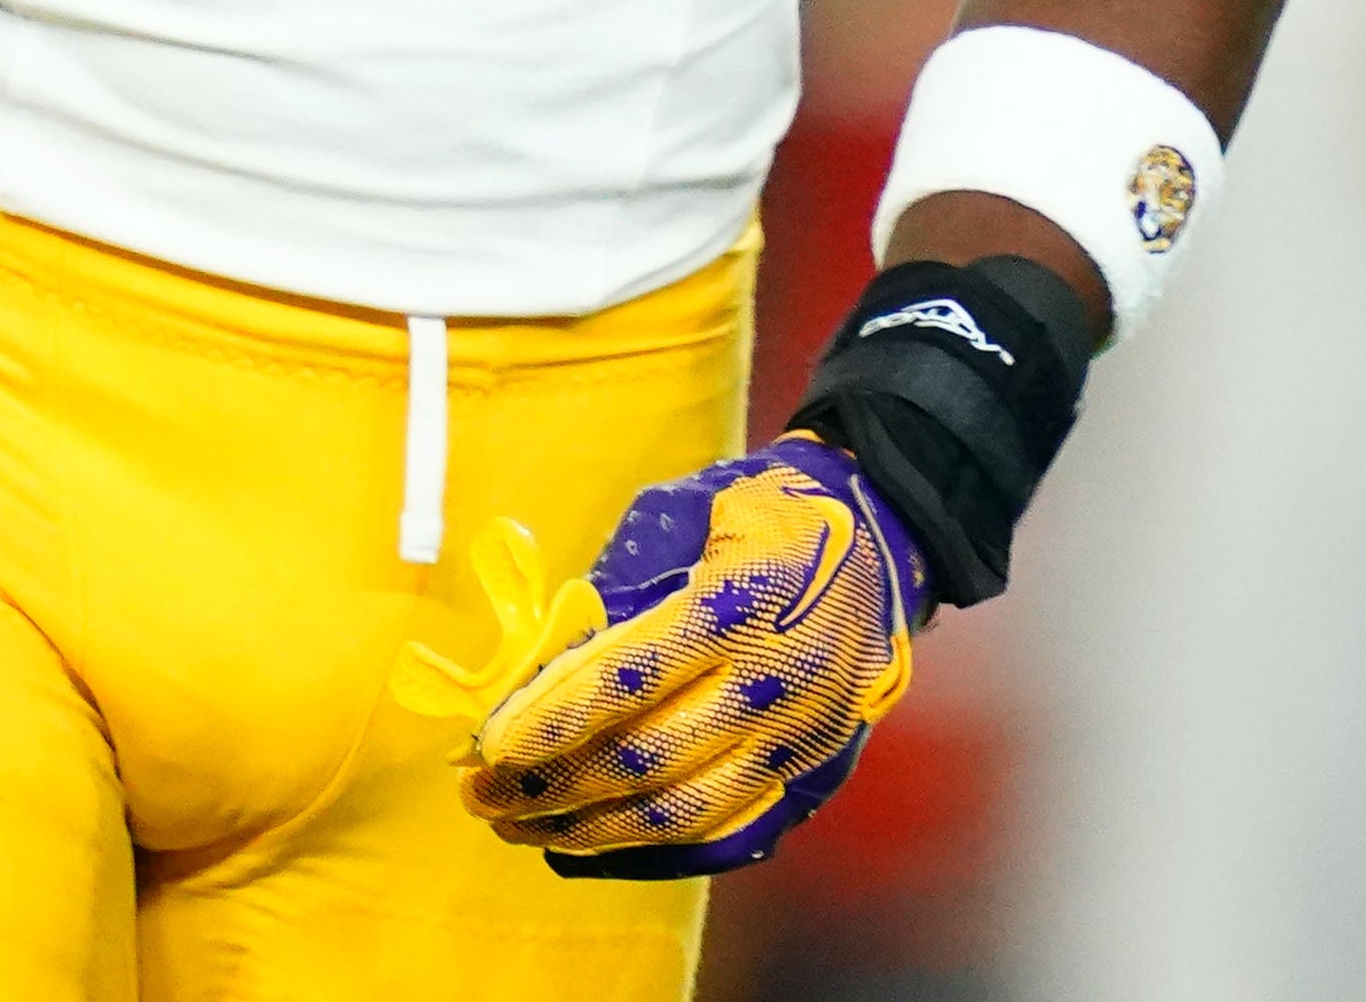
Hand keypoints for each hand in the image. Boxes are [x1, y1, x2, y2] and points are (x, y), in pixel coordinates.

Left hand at [461, 433, 919, 877]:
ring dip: (587, 827)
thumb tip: (538, 661)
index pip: (628, 679)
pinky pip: (721, 831)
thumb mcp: (689, 517)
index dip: (552, 720)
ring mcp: (798, 739)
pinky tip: (586, 842)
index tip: (487, 743)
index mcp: (739, 606)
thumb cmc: (767, 518)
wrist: (884, 546)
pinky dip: (646, 848)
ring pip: (679, 812)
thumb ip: (621, 586)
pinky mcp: (810, 774)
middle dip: (551, 783)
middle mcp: (775, 684)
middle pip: (646, 759)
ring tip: (518, 823)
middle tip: (481, 792)